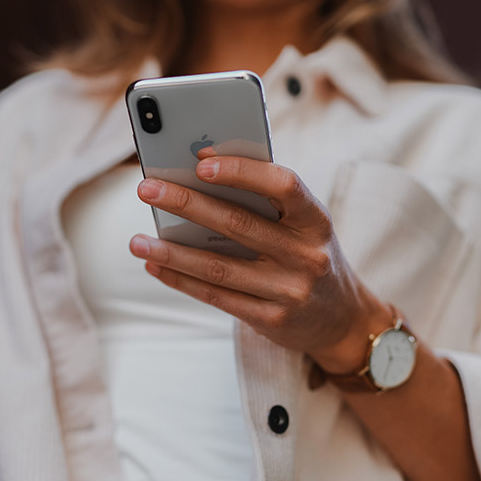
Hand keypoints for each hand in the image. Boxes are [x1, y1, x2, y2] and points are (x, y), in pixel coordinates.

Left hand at [129, 147, 391, 373]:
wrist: (343, 320)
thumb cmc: (309, 255)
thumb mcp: (304, 226)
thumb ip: (265, 202)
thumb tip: (201, 173)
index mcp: (316, 220)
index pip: (284, 185)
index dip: (243, 171)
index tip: (201, 161)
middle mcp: (306, 255)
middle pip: (238, 224)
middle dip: (187, 204)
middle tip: (147, 190)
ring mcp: (288, 290)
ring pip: (218, 267)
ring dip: (172, 251)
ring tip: (136, 240)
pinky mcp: (270, 319)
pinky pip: (216, 296)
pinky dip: (181, 279)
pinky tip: (155, 265)